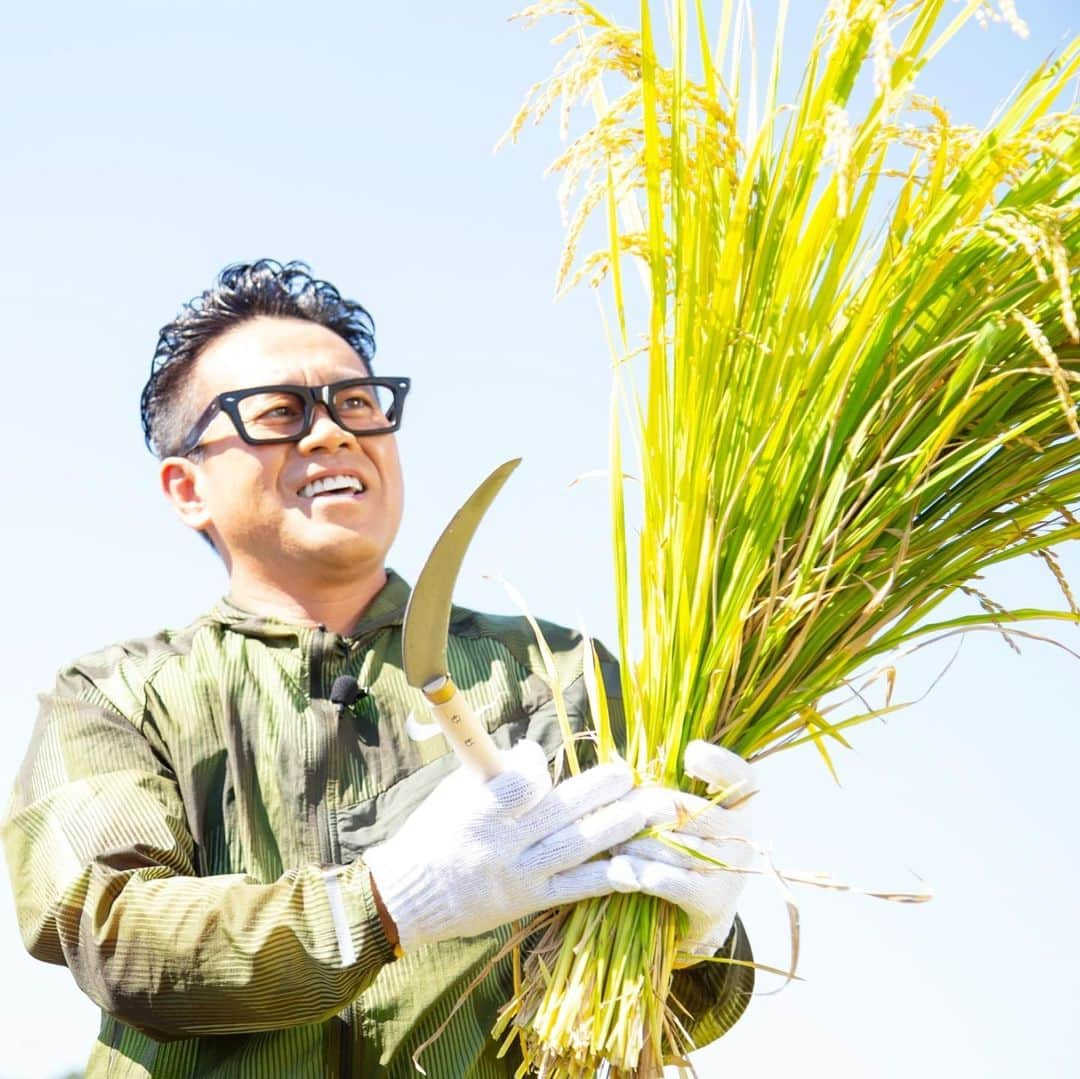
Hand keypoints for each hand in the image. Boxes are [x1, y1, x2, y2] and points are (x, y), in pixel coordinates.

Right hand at [363, 740, 642, 952]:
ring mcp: (519, 876)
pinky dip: (609, 876)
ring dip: (619, 826)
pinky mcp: (530, 901)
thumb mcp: (452, 793)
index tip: (538, 755)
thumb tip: (532, 752)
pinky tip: (639, 863)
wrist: (408, 898)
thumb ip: (492, 774)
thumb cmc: (430, 834)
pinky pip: (576, 888)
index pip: (521, 785)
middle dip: (600, 791)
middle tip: (629, 773)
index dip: (536, 765)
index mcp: (478, 812)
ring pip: (577, 847)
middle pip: (560, 812)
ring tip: (652, 808)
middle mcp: (502, 845)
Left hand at [613, 741, 753, 959]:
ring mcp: (732, 871)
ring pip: (676, 846)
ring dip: (635, 843)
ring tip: (609, 843)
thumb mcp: (678, 818)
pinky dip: (643, 874)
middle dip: (642, 809)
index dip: (719, 763)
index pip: (740, 776)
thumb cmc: (675, 854)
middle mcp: (742, 837)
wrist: (688, 919)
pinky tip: (618, 870)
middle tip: (610, 813)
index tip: (690, 754)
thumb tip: (620, 773)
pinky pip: (674, 882)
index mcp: (737, 808)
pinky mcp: (714, 904)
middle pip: (688, 810)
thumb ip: (662, 792)